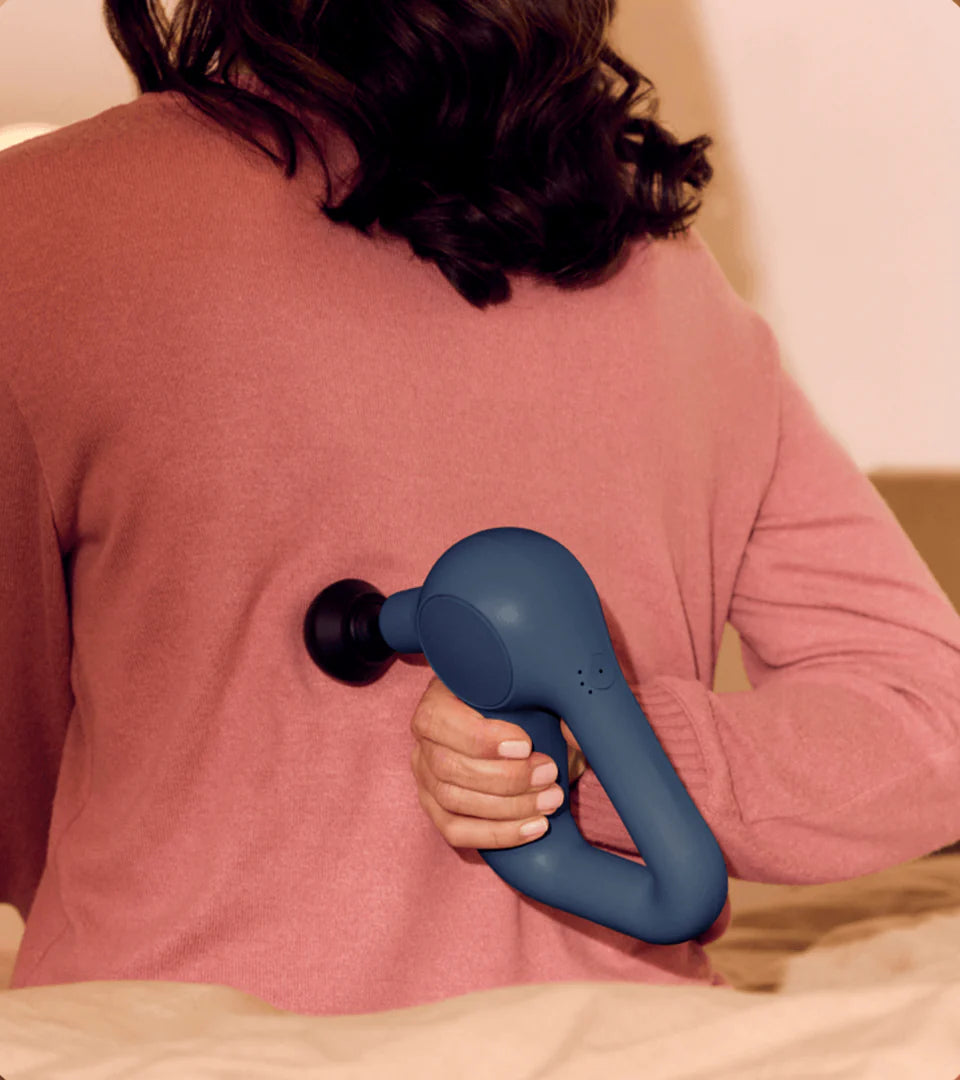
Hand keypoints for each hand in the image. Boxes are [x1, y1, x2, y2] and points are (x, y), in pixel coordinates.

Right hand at [410, 675, 586, 850]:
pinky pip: (456, 831)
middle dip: (505, 778)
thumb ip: (551, 700)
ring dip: (507, 808)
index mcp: (438, 699)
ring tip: (549, 801)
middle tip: (548, 774)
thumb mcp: (538, 694)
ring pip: (452, 801)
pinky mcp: (436, 809)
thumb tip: (569, 728)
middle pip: (448, 767)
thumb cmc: (526, 708)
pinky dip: (496, 834)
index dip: (480, 738)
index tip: (526, 745)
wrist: (527, 734)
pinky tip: (533, 827)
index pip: (438, 720)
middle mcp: (424, 739)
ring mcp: (426, 777)